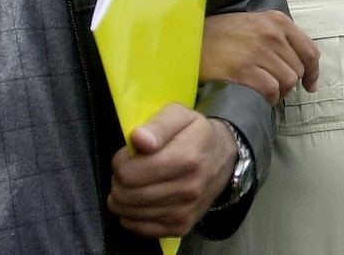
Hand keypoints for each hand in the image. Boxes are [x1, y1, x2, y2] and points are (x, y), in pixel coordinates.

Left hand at [107, 104, 236, 237]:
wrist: (224, 160)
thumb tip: (138, 139)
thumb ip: (157, 125)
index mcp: (186, 159)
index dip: (120, 162)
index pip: (129, 174)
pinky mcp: (181, 227)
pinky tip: (139, 201)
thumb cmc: (196, 134)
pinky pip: (140, 229)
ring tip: (135, 183)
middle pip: (126, 196)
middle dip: (119, 181)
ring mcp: (184, 212)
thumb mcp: (180, 115)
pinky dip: (132, 216)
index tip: (127, 155)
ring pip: (129, 214)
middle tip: (129, 169)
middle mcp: (187, 190)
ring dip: (123, 198)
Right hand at [201, 11, 321, 104]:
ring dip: (279, 92)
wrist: (189, 40)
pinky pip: (271, 91)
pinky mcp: (244, 71)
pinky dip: (267, 99)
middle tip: (272, 85)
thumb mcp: (254, 24)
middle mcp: (271, 34)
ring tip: (263, 90)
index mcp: (277, 21)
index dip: (313, 71)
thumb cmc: (222, 35)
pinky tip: (256, 95)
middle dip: (289, 82)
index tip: (310, 84)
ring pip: (287, 82)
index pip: (309, 50)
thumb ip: (280, 37)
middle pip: (298, 70)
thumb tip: (304, 65)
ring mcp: (258, 52)